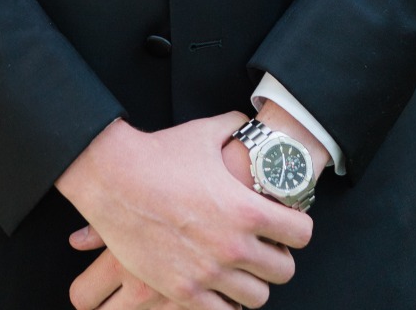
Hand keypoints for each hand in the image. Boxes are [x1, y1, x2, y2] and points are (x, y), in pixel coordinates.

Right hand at [58, 113, 311, 308]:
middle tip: (265, 247)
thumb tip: (250, 123)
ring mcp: (208, 272)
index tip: (286, 223)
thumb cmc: (160, 153)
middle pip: (284, 272)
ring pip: (256, 298)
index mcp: (246, 209)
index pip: (301, 234)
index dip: (297, 227)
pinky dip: (225, 302)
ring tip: (242, 268)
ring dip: (253, 282)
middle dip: (278, 258)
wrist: (113, 179)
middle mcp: (233, 246)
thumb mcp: (206, 132)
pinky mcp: (182, 290)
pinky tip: (220, 285)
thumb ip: (236, 127)